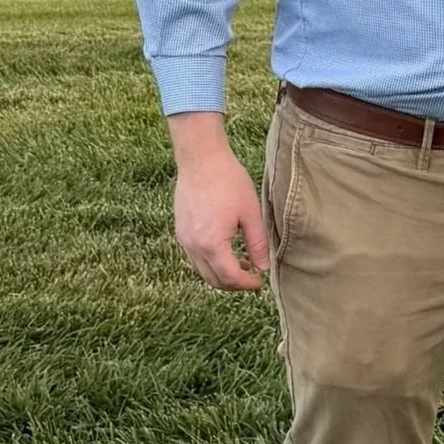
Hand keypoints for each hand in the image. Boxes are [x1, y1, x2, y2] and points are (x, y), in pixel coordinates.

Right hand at [169, 115, 267, 290]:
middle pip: (213, 280)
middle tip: (253, 278)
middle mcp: (193, 246)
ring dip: (221, 274)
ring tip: (242, 264)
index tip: (261, 282)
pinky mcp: (180, 231)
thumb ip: (257, 244)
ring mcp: (183, 239)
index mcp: (212, 244)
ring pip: (202, 270)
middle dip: (234, 284)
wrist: (201, 159)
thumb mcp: (250, 213)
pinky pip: (195, 257)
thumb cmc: (228, 181)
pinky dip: (210, 262)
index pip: (230, 278)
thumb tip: (263, 267)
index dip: (247, 284)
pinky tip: (226, 251)